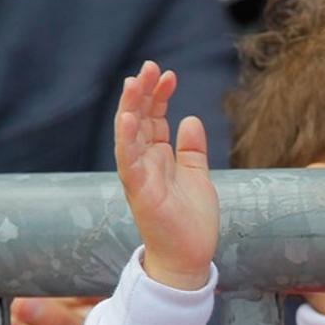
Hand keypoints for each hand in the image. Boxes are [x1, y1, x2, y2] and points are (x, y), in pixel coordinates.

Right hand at [115, 60, 219, 289]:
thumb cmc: (191, 221)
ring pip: (129, 135)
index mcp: (157, 159)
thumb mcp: (197, 176)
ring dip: (131, 108)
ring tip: (135, 82)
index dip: (159, 95)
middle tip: (149, 66)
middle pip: (138, 120)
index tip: (168, 74)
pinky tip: (129, 118)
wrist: (189, 258)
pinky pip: (129, 162)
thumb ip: (191, 150)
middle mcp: (144, 164)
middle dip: (143, 92)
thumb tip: (190, 119)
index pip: (153, 119)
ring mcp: (140, 177)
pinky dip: (127, 140)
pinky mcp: (140, 193)